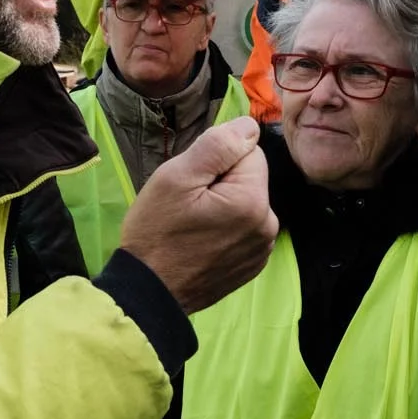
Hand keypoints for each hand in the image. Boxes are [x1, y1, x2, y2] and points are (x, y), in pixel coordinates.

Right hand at [117, 116, 276, 312]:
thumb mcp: (176, 178)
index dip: (216, 159)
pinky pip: (244, 229)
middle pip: (248, 178)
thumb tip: (249, 125)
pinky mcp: (253, 265)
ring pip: (246, 203)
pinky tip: (201, 243)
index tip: (192, 183)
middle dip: (221, 182)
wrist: (149, 293)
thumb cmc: (156, 233)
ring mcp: (262, 249)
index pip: (248, 150)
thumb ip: (218, 145)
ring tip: (192, 225)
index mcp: (252, 200)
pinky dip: (226, 229)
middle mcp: (268, 225)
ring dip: (224, 206)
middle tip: (188, 205)